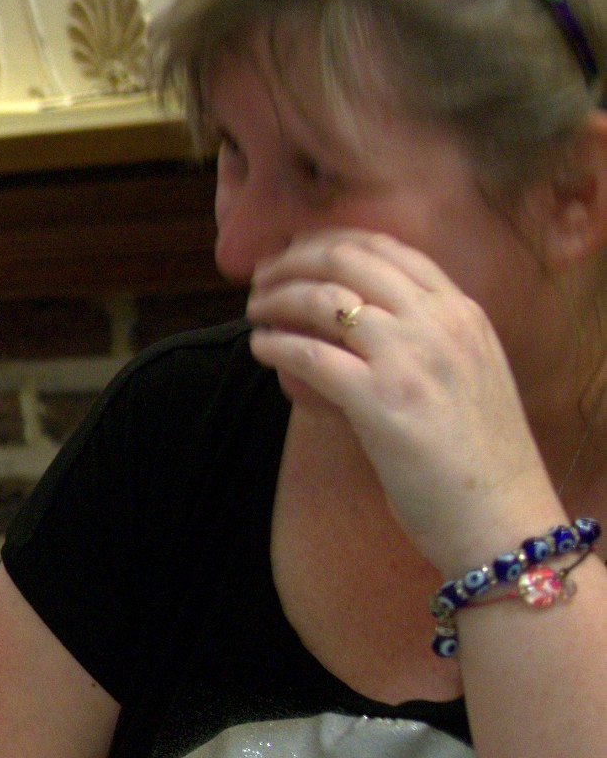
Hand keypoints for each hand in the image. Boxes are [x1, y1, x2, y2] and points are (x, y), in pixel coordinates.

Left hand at [245, 229, 563, 574]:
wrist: (501, 515)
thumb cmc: (476, 456)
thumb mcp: (467, 373)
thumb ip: (425, 339)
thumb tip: (356, 320)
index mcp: (463, 313)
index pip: (388, 248)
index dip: (330, 242)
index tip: (296, 253)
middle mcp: (441, 324)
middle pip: (348, 260)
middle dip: (293, 261)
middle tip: (261, 278)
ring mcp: (412, 359)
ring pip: (323, 299)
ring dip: (276, 299)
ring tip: (255, 311)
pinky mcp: (381, 400)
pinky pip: (309, 354)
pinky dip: (275, 344)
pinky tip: (261, 348)